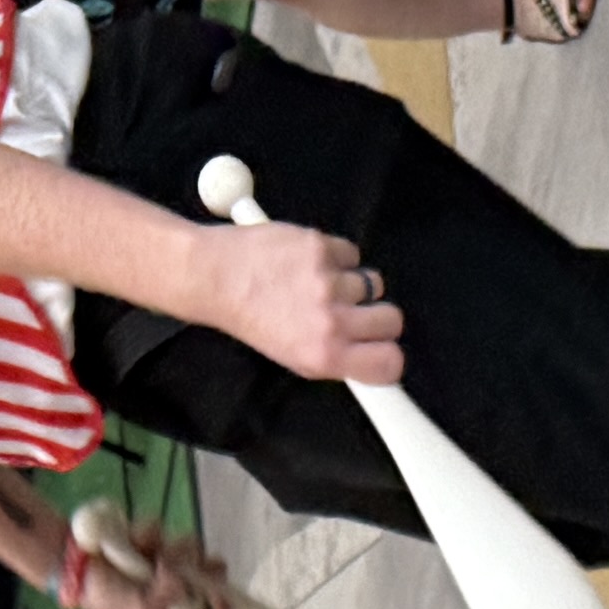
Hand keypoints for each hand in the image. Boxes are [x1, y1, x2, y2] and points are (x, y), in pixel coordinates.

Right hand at [57, 508, 236, 608]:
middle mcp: (175, 585)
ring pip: (189, 545)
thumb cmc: (104, 597)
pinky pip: (162, 527)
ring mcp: (164, 557)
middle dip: (197, 564)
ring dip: (170, 546)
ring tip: (147, 554)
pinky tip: (129, 538)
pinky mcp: (151, 536)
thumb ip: (161, 602)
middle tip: (177, 562)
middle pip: (208, 571)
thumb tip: (183, 586)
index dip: (223, 602)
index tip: (222, 593)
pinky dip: (146, 531)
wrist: (73, 563)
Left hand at [191, 215, 400, 386]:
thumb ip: (337, 358)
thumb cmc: (251, 318)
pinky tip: (309, 263)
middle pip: (392, 318)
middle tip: (353, 311)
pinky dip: (337, 256)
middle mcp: (330, 321)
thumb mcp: (293, 358)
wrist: (216, 278)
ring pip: (373, 282)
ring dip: (353, 282)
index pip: (389, 362)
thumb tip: (372, 356)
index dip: (389, 354)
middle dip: (378, 314)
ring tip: (318, 284)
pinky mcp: (321, 247)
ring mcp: (328, 281)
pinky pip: (352, 253)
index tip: (381, 347)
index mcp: (325, 356)